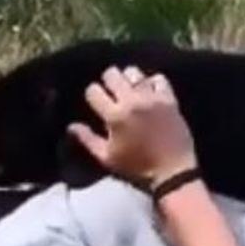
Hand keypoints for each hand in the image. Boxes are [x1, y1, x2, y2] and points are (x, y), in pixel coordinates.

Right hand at [68, 66, 197, 188]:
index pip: (93, 91)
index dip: (92, 94)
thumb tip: (71, 126)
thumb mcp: (107, 158)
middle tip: (111, 91)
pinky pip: (159, 79)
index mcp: (114, 116)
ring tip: (130, 89)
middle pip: (113, 74)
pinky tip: (150, 91)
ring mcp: (152, 98)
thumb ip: (88, 139)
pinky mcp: (169, 100)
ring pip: (135, 73)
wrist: (172, 172)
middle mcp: (132, 101)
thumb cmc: (136, 168)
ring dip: (129, 78)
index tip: (96, 101)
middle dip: (108, 80)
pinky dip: (152, 82)